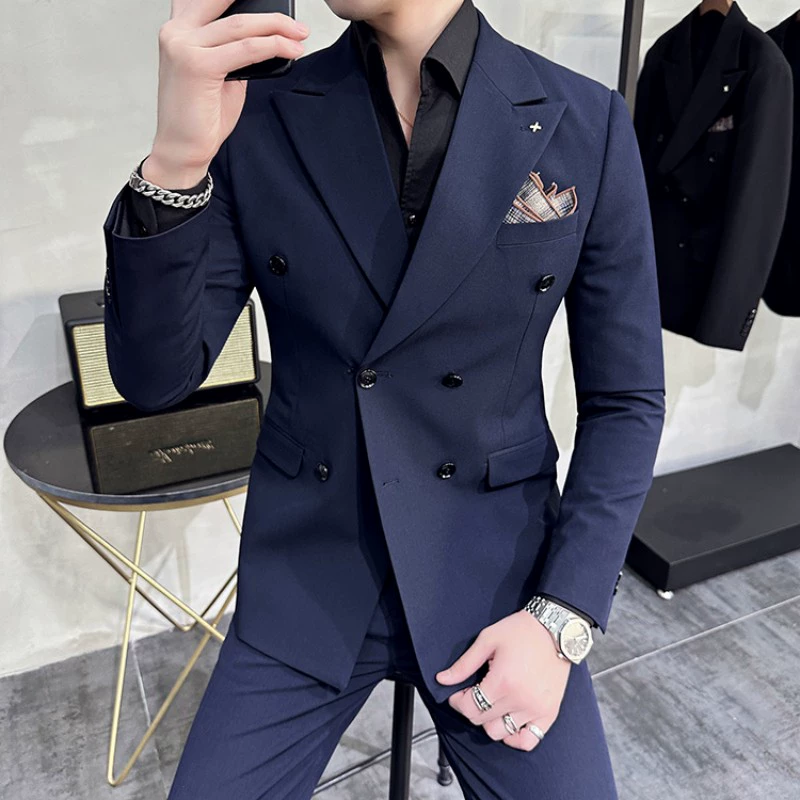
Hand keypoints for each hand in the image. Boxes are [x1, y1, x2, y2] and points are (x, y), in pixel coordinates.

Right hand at [146, 0, 309, 183]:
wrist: (182, 149)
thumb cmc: (199, 117)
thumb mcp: (218, 73)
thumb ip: (232, 50)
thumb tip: (262, 38)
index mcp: (177, 29)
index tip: (270, 1)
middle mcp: (176, 32)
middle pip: (227, 4)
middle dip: (268, 11)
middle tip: (296, 21)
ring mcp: (184, 46)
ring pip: (242, 25)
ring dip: (278, 28)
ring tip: (300, 34)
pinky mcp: (198, 65)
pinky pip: (246, 48)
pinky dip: (273, 46)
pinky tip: (291, 50)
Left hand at [435, 609, 571, 750]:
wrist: (555, 629)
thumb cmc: (521, 631)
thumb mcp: (487, 640)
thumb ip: (464, 663)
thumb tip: (442, 679)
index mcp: (502, 681)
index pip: (470, 708)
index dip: (457, 702)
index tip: (457, 694)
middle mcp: (520, 700)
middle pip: (482, 721)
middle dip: (471, 709)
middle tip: (473, 694)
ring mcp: (536, 710)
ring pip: (501, 733)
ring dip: (490, 722)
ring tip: (492, 704)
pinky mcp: (549, 713)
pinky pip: (528, 740)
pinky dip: (515, 738)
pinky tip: (508, 721)